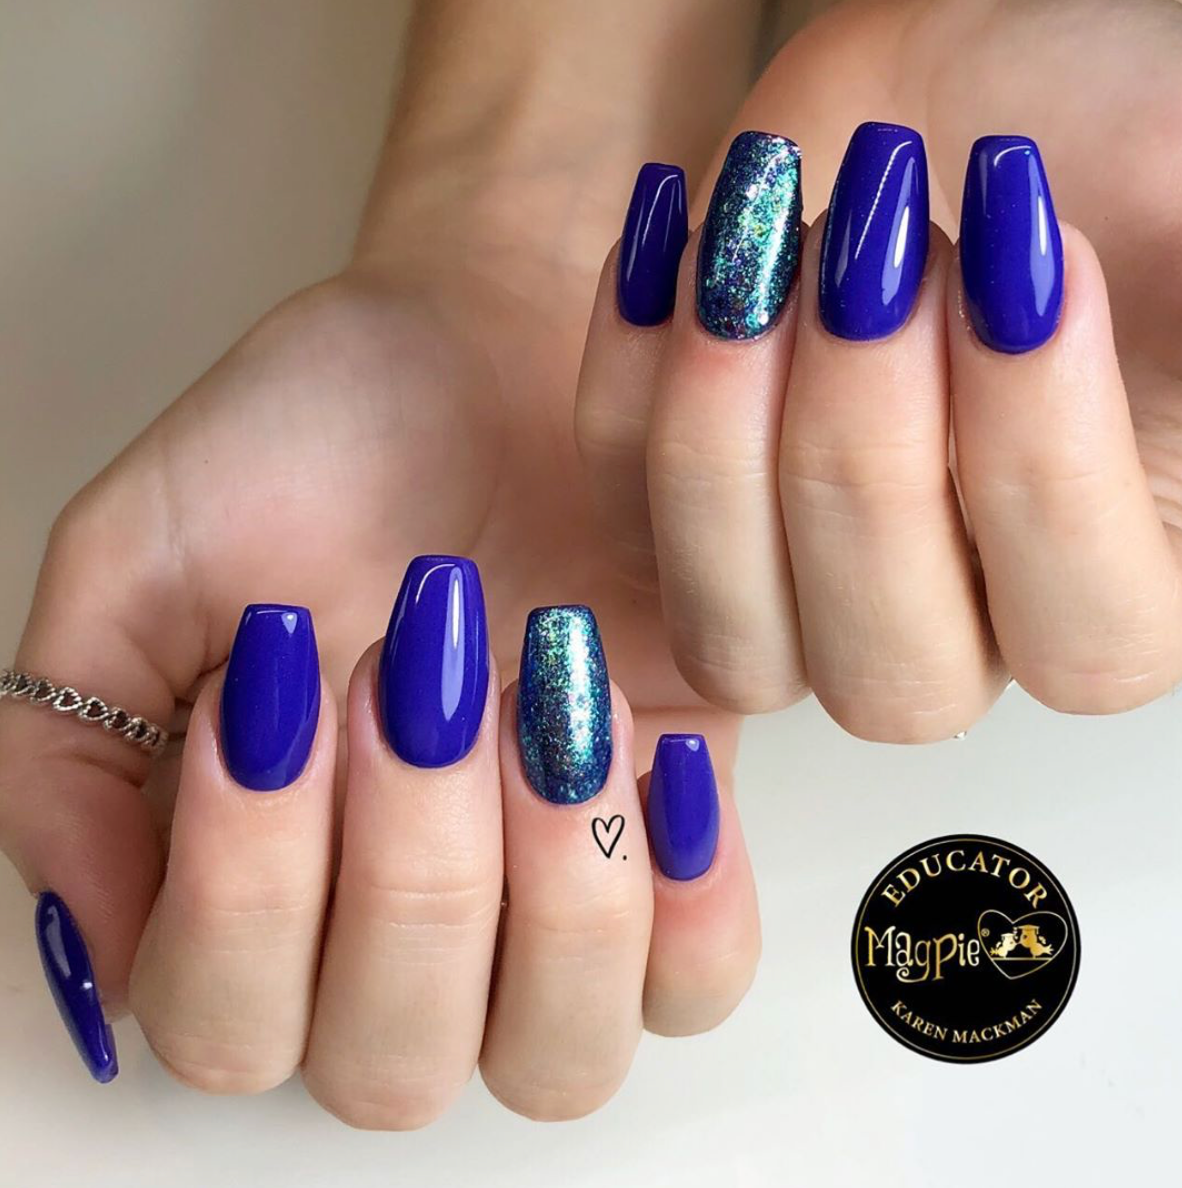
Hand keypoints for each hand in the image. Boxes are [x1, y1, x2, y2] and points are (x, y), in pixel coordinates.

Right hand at [0, 0, 764, 1123]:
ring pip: (557, 1058)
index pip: (230, 1026)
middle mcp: (401, 914)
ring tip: (544, 703)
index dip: (251, 885)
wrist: (487, 347)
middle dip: (407, 868)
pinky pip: (698, 975)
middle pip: (395, 1066)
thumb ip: (72, 747)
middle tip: (417, 678)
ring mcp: (543, 888)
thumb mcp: (142, 560)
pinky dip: (681, 889)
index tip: (281, 681)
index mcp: (257, 871)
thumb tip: (101, 937)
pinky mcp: (672, 830)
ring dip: (545, 891)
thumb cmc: (321, 437)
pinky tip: (643, 749)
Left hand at [576, 0, 1181, 739]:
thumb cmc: (1086, 136)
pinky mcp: (679, 520)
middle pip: (891, 676)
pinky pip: (618, 512)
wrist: (942, 99)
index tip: (1025, 259)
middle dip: (863, 457)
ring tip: (760, 250)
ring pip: (732, 642)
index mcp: (1110, 590)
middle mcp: (950, 626)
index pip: (1089, 641)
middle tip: (877, 259)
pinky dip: (627, 374)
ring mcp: (796, 592)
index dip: (1043, 466)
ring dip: (724, 441)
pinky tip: (681, 239)